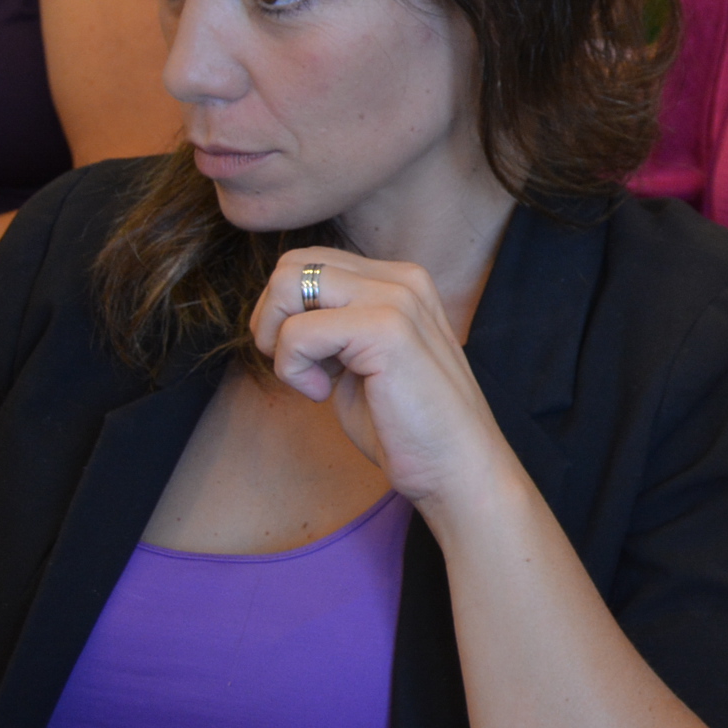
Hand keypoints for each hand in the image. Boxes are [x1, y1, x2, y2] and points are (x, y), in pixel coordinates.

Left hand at [252, 247, 516, 514]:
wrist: (456, 466)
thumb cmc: (408, 425)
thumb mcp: (362, 357)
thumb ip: (334, 325)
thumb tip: (276, 316)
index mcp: (398, 281)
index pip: (309, 262)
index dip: (285, 312)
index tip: (307, 358)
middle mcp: (400, 278)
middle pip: (290, 265)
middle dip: (272, 321)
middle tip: (297, 367)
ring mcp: (397, 299)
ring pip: (287, 286)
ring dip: (280, 342)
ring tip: (312, 378)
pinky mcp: (387, 329)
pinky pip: (298, 333)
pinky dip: (293, 370)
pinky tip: (324, 393)